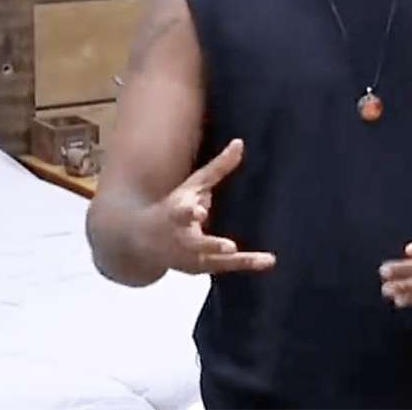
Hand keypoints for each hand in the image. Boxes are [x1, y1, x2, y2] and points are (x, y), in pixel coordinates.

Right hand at [144, 139, 275, 274]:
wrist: (142, 242)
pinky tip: (268, 261)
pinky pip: (225, 267)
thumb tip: (240, 142)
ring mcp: (189, 258)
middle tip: (230, 247)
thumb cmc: (174, 205)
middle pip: (196, 244)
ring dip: (238, 261)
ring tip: (264, 259)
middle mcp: (181, 239)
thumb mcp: (193, 185)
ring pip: (215, 261)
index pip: (180, 212)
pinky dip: (246, 264)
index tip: (200, 211)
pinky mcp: (200, 269)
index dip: (190, 212)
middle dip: (212, 245)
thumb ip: (218, 167)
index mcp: (175, 214)